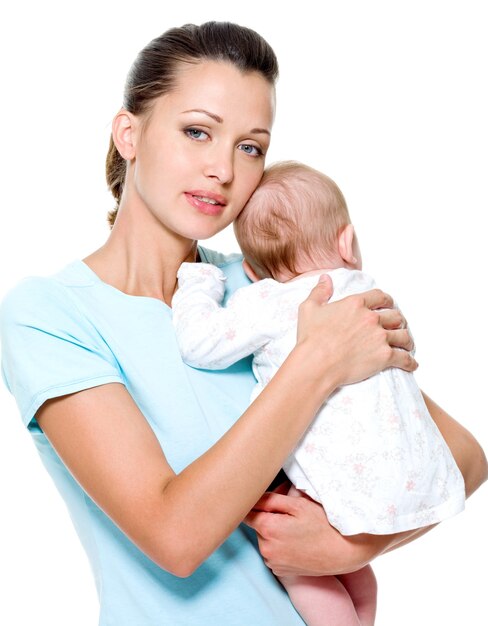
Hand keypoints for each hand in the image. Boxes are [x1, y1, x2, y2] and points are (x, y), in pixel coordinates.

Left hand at [244, 486, 381, 576]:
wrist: (343, 552)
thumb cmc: (323, 525)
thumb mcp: (298, 505)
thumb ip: (270, 500)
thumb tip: (251, 497)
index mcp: (268, 528)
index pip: (247, 512)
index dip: (256, 504)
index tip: (266, 501)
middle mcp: (266, 548)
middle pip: (257, 525)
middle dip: (269, 517)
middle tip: (291, 514)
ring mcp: (272, 562)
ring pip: (265, 539)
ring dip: (274, 532)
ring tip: (296, 529)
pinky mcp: (279, 571)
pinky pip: (272, 552)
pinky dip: (280, 546)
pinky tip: (296, 542)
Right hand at [297, 275, 415, 388]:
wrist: (316, 363)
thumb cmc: (311, 338)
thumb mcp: (309, 309)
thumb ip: (320, 292)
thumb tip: (325, 278)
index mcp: (356, 304)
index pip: (380, 297)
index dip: (387, 301)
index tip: (389, 306)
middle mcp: (371, 318)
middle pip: (395, 316)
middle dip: (399, 321)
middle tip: (398, 327)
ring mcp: (380, 337)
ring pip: (403, 336)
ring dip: (407, 340)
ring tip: (407, 345)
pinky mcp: (384, 356)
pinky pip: (404, 358)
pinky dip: (410, 362)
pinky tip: (411, 364)